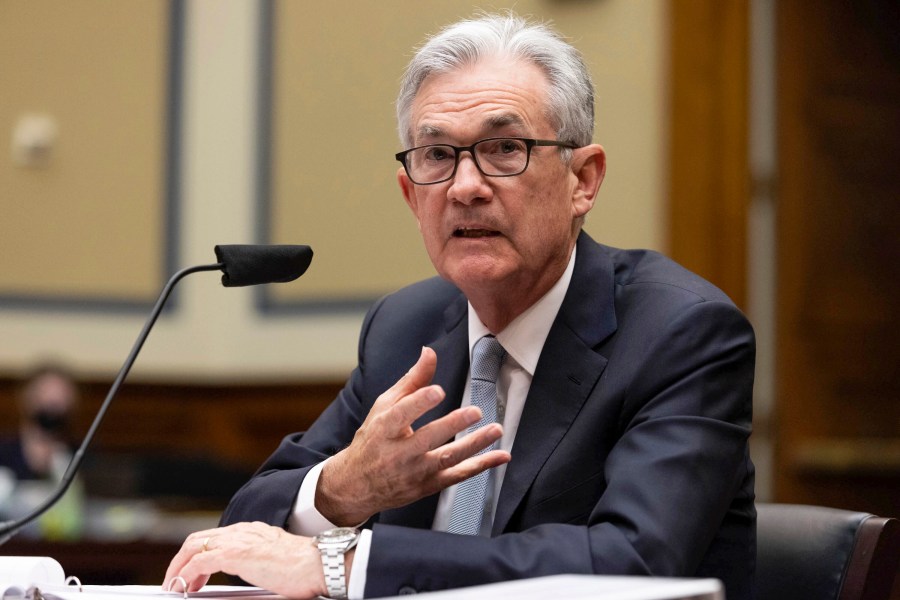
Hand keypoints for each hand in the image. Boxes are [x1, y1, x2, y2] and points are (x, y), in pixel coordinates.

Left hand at [163, 522, 333, 598]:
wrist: (317, 564)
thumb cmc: (305, 568)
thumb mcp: (275, 560)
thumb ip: (258, 564)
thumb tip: (254, 578)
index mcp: (252, 531)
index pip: (215, 537)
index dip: (198, 554)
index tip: (192, 573)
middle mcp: (242, 531)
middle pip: (198, 539)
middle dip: (181, 560)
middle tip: (176, 580)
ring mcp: (237, 540)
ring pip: (193, 546)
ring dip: (178, 567)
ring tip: (175, 585)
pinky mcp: (234, 554)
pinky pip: (198, 562)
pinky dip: (185, 574)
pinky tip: (184, 587)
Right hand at [317, 346, 510, 524]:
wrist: (356, 486)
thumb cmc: (373, 439)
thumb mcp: (384, 407)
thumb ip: (411, 381)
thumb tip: (429, 352)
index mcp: (384, 428)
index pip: (401, 414)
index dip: (419, 402)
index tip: (437, 391)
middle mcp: (398, 453)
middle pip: (428, 438)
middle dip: (453, 424)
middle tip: (475, 411)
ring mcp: (415, 472)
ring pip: (447, 458)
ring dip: (474, 445)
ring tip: (495, 429)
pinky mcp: (428, 485)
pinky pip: (458, 476)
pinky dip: (482, 466)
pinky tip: (501, 456)